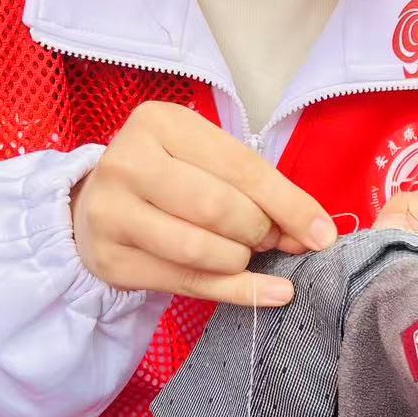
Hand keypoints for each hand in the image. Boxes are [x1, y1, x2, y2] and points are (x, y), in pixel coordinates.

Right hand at [72, 103, 336, 307]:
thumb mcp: (208, 161)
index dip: (288, 204)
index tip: (322, 233)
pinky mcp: (109, 259)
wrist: (96, 205)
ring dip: (241, 261)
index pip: (239, 166)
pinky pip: (186, 283)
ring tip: (247, 255)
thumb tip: (316, 233)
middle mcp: (127, 162)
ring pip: (199, 250)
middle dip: (260, 231)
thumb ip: (258, 188)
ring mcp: (111, 212)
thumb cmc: (169, 177)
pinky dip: (236, 292)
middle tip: (270, 240)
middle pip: (218, 208)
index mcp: (158, 123)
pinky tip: (266, 294)